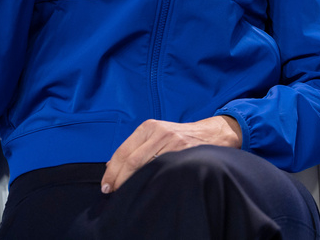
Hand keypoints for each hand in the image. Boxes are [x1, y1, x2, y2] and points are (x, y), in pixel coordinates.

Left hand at [100, 116, 241, 193]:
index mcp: (148, 127)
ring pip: (144, 165)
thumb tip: (110, 166)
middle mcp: (158, 132)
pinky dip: (152, 179)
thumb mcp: (156, 135)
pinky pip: (162, 168)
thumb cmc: (180, 137)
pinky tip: (148, 187)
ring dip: (132, 181)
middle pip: (131, 160)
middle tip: (112, 192)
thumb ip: (136, 148)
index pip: (123, 151)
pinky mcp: (184, 151)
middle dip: (119, 178)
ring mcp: (172, 141)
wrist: (212, 133)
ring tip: (126, 192)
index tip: (106, 185)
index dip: (112, 170)